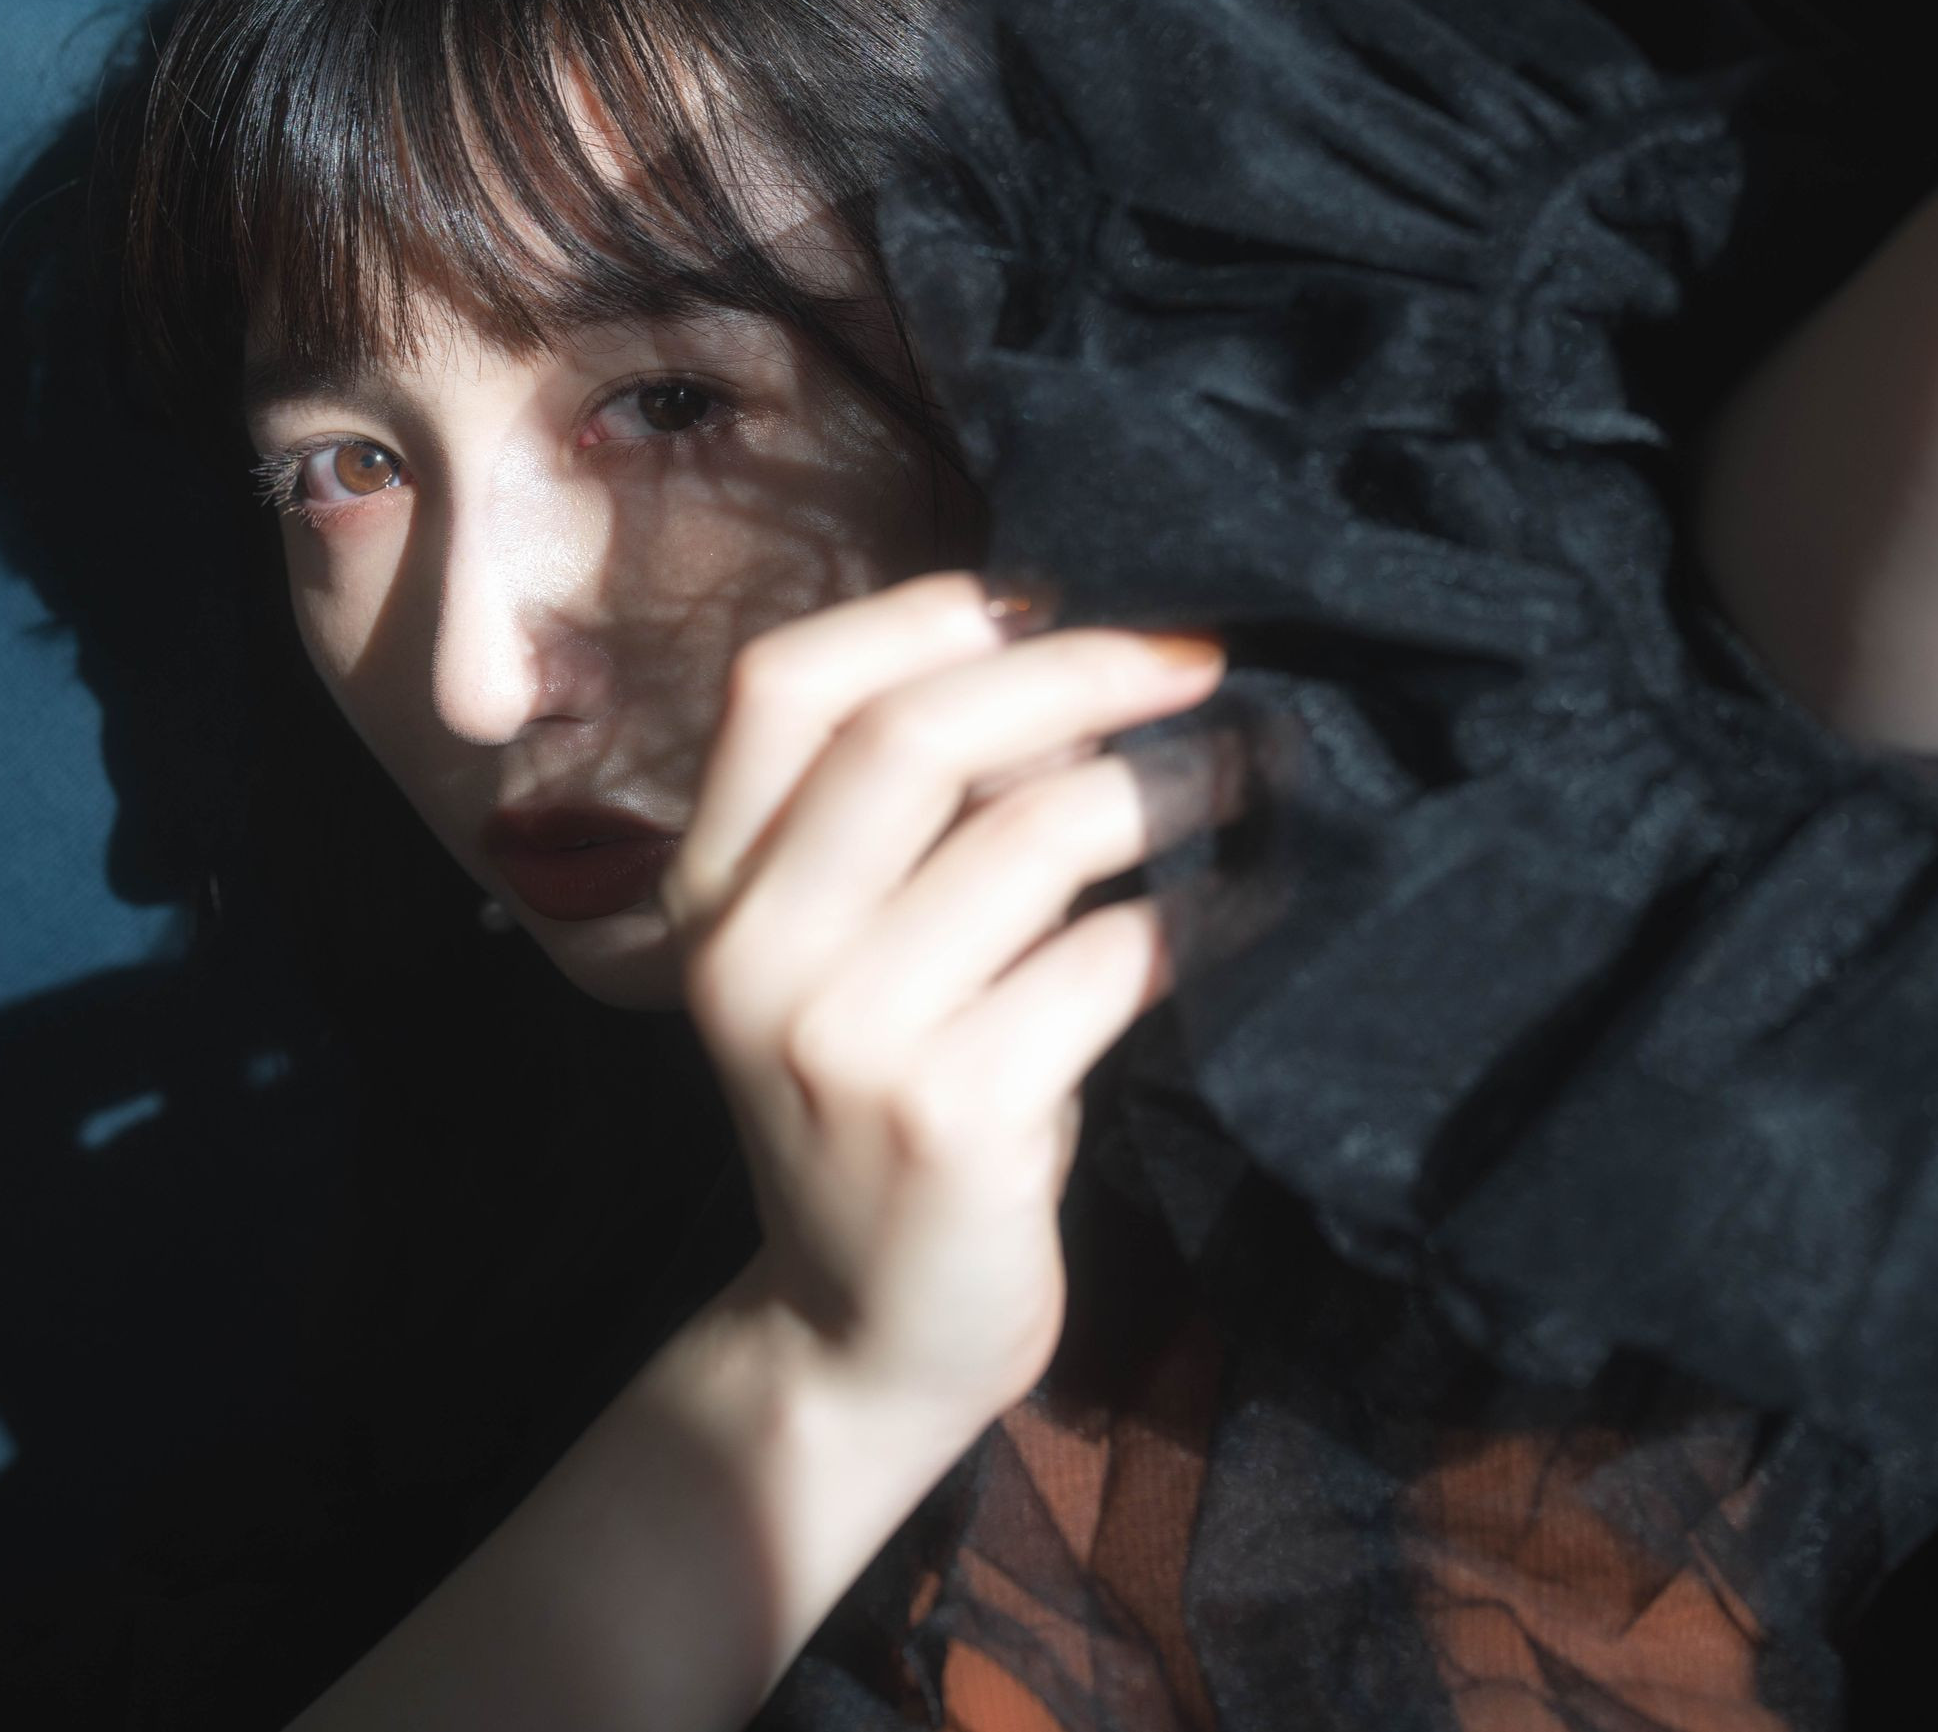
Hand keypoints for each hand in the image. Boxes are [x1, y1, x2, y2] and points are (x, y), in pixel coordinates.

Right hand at [665, 573, 1229, 1430]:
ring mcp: (843, 1040)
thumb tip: (1067, 663)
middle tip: (1192, 664)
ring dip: (1157, 790)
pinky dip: (1182, 922)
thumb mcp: (847, 958)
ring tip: (1229, 783)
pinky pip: (1100, 961)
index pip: (780, 688)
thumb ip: (908, 826)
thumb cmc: (888, 1115)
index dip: (920, 616)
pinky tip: (1219, 918)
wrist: (862, 1340)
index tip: (1043, 598)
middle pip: (910, 735)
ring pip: (1026, 838)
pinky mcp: (950, 1118)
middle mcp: (752, 956)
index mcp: (708, 894)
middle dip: (1075, 672)